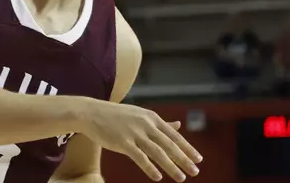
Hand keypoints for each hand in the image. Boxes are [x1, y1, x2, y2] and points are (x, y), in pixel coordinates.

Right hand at [79, 100, 201, 180]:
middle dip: (184, 159)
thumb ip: (159, 123)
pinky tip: (158, 177)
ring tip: (181, 178)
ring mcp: (133, 133)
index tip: (199, 159)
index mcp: (151, 118)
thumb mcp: (140, 115)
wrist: (90, 112)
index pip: (174, 135)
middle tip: (195, 171)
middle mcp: (145, 124)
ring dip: (170, 166)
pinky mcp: (122, 141)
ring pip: (157, 152)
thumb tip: (178, 125)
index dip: (187, 148)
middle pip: (169, 145)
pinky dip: (149, 167)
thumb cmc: (116, 115)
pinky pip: (139, 157)